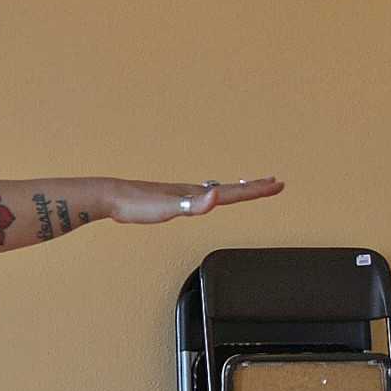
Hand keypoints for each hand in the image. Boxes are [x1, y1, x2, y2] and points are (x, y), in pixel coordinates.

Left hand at [106, 177, 284, 223]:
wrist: (111, 197)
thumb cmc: (137, 204)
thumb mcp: (168, 208)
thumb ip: (193, 205)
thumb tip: (216, 197)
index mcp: (195, 195)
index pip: (233, 193)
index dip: (257, 191)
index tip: (279, 185)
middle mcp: (191, 192)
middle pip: (229, 189)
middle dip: (254, 188)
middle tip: (275, 183)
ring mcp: (180, 195)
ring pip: (215, 191)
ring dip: (235, 190)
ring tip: (248, 187)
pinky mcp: (168, 200)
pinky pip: (198, 198)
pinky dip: (211, 197)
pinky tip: (208, 198)